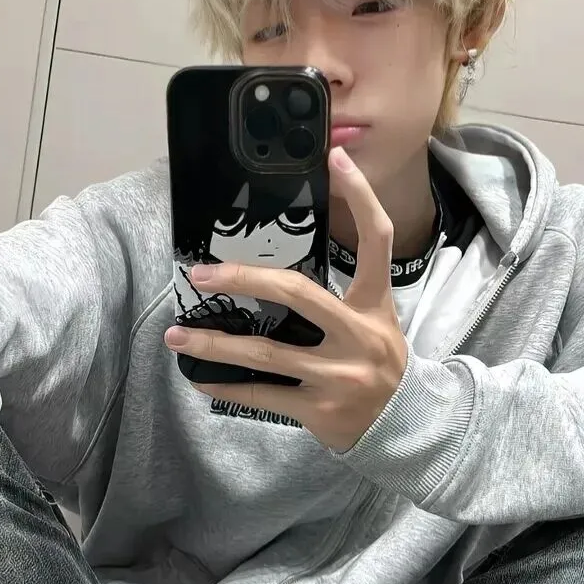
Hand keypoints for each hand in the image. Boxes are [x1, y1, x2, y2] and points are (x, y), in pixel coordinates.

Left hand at [163, 147, 407, 451]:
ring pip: (266, 351)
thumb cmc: (379, 363)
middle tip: (201, 274)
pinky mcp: (320, 408)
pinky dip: (227, 387)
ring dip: (214, 344)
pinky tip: (200, 381)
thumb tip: (275, 270)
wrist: (406, 427)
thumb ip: (341, 294)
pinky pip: (263, 393)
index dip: (360, 196)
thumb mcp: (375, 321)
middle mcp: (360, 335)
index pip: (377, 239)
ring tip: (177, 335)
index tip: (334, 157)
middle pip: (297, 293)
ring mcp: (339, 375)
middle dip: (244, 279)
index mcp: (376, 304)